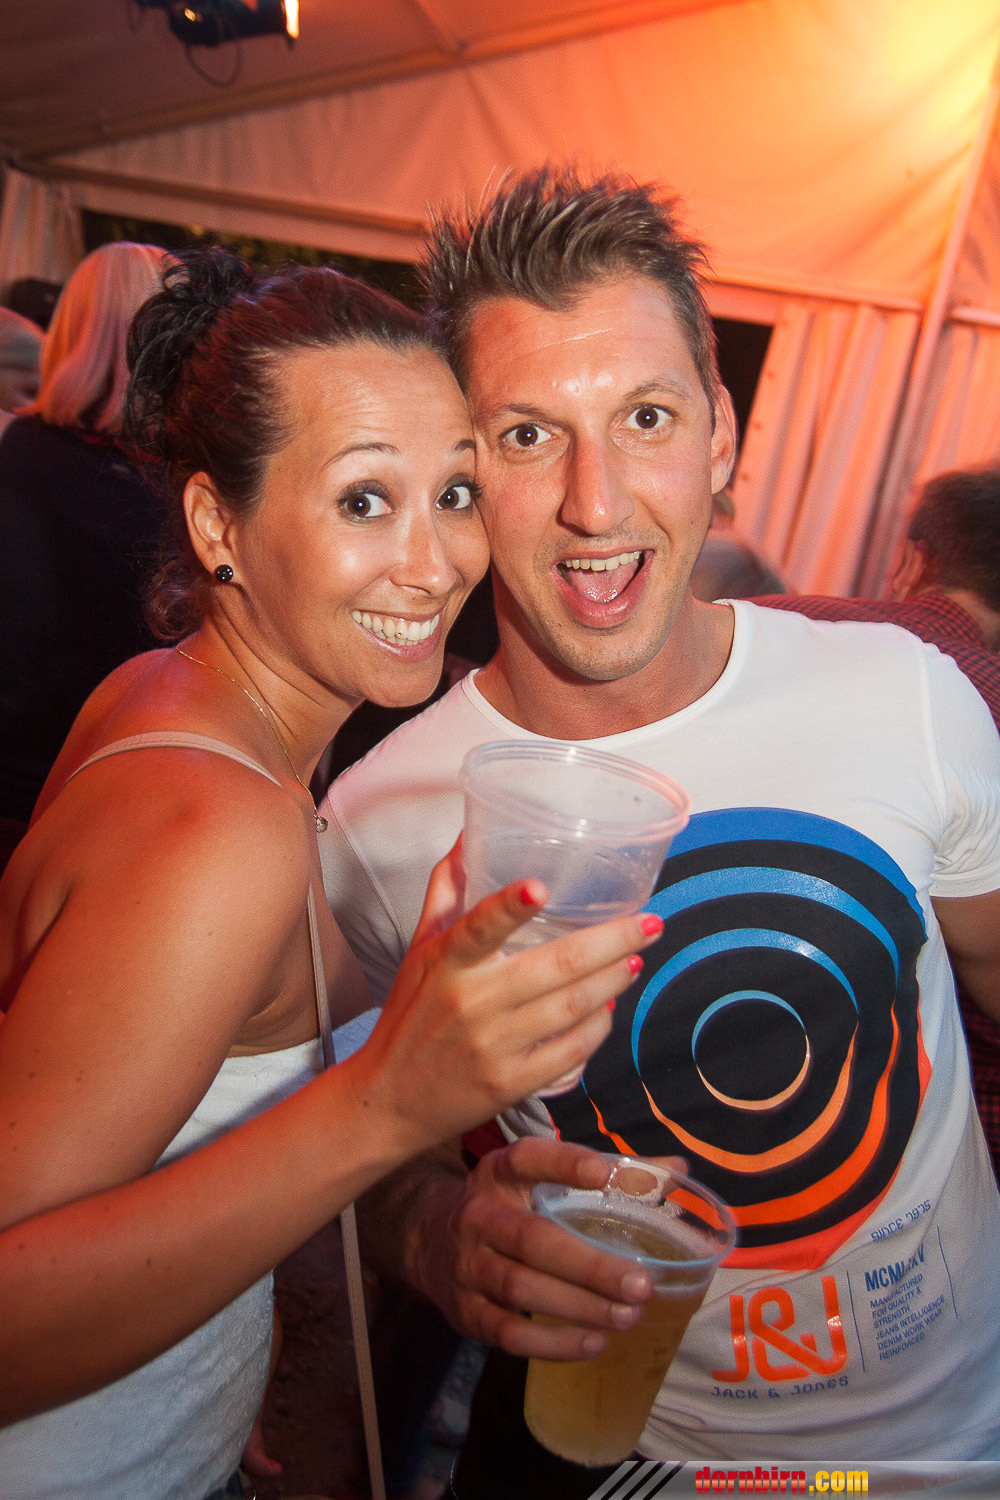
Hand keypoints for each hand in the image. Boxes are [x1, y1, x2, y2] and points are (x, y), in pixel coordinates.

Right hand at [353, 842, 663, 1153]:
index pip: (478, 926)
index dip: (509, 905)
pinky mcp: (512, 1082)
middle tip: (650, 923)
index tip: (540, 886)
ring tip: (635, 959)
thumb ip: (447, 892)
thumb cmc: (408, 1016)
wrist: (388, 1100)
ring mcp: (495, 1045)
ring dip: (614, 980)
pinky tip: (609, 1007)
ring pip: (574, 1006)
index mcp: (448, 963)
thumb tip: (469, 837)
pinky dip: (598, 1027)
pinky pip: (571, 1050)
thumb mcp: (419, 950)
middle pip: (557, 966)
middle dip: (614, 941)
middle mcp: (473, 1002)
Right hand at [421, 1138, 684, 1359]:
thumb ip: (608, 1174)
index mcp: (501, 1172)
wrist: (428, 1238)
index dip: (564, 1164)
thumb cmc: (508, 1203)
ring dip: (578, 1306)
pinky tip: (593, 1343)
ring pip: (520, 1288)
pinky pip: (508, 1332)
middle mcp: (478, 1214)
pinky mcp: (465, 1310)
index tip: (602, 1173)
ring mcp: (467, 1265)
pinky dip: (552, 1343)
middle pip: (531, 1239)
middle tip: (641, 1284)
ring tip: (628, 1316)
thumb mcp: (540, 1177)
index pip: (530, 1159)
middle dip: (589, 1265)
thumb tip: (677, 1168)